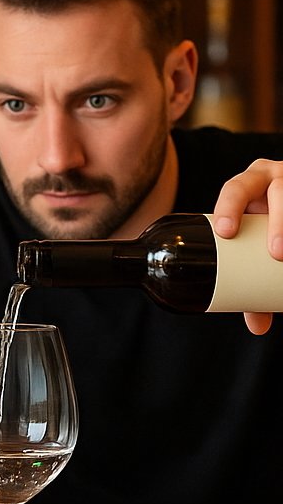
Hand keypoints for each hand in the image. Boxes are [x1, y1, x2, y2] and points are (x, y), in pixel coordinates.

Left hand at [211, 157, 282, 334]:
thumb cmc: (271, 223)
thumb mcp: (260, 240)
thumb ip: (253, 277)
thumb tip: (257, 327)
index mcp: (249, 185)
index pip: (234, 189)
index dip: (228, 207)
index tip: (226, 233)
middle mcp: (274, 176)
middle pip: (278, 190)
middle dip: (279, 221)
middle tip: (277, 253)